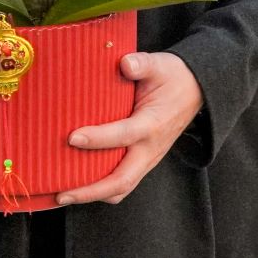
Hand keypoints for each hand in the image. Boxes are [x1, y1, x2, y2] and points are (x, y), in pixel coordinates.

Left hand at [55, 51, 202, 206]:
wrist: (196, 90)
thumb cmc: (173, 77)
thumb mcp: (160, 64)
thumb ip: (142, 64)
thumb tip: (125, 63)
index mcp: (152, 124)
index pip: (123, 135)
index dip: (97, 139)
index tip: (72, 137)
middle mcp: (150, 148)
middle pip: (121, 180)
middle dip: (90, 190)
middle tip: (61, 194)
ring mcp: (148, 159)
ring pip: (121, 188)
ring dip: (93, 194)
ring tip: (64, 194)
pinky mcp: (144, 162)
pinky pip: (123, 182)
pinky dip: (101, 189)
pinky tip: (80, 183)